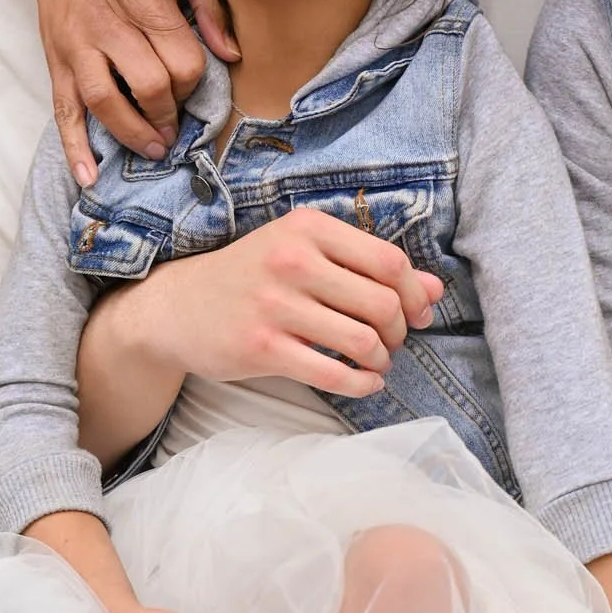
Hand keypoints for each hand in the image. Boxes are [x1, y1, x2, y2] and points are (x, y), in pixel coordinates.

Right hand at [27, 0, 231, 183]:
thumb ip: (211, 3)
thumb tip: (231, 54)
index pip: (181, 59)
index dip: (194, 82)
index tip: (194, 85)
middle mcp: (107, 25)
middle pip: (148, 85)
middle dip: (169, 113)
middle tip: (178, 124)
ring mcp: (77, 48)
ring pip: (105, 102)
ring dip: (133, 133)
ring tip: (154, 149)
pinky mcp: (57, 64)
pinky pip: (63, 111)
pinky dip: (74, 147)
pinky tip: (89, 175)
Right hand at [133, 207, 444, 396]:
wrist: (177, 307)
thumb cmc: (253, 277)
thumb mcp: (306, 254)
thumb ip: (369, 266)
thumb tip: (435, 290)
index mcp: (308, 228)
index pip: (389, 261)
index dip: (415, 293)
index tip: (416, 313)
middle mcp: (292, 261)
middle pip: (382, 303)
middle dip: (399, 330)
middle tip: (391, 341)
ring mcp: (275, 305)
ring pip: (362, 340)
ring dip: (381, 359)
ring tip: (375, 362)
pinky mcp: (261, 348)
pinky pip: (332, 373)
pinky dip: (362, 384)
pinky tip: (365, 382)